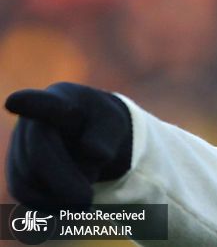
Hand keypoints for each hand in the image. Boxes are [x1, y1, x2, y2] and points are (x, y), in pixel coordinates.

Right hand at [5, 82, 131, 209]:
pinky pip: (28, 196)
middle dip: (63, 181)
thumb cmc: (100, 125)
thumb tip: (93, 153)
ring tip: (85, 193)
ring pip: (28, 182)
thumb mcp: (114, 124)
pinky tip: (70, 201)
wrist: (87, 135)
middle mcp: (30, 122)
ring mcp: (17, 148)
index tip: (13, 102)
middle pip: (38, 157)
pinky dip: (51, 204)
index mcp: (59, 101)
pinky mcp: (17, 173)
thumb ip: (107, 136)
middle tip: (87, 199)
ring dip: (60, 195)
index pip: (43, 103)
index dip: (28, 103)